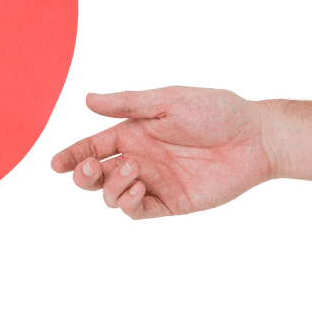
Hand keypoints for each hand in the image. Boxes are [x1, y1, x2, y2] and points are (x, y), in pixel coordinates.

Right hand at [49, 85, 277, 219]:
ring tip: (134, 170)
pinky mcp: (171, 203)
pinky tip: (135, 189)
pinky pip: (137, 210)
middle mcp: (139, 160)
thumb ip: (128, 104)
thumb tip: (87, 100)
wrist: (257, 138)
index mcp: (133, 134)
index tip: (55, 164)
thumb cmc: (216, 111)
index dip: (70, 157)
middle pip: (94, 176)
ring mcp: (153, 183)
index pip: (91, 148)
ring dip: (109, 186)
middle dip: (83, 175)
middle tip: (91, 167)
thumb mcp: (168, 100)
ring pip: (111, 196)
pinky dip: (126, 204)